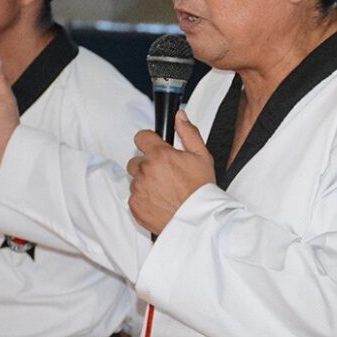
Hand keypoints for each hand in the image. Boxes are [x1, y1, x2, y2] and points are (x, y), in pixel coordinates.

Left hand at [127, 111, 214, 234]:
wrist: (198, 221)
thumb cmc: (201, 191)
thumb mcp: (202, 156)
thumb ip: (188, 132)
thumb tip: (179, 116)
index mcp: (160, 155)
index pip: (141, 137)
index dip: (148, 141)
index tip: (155, 148)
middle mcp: (145, 170)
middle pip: (136, 160)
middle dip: (147, 164)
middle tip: (164, 174)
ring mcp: (138, 188)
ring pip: (135, 179)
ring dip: (145, 182)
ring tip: (164, 190)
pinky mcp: (135, 205)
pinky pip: (134, 197)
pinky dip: (144, 198)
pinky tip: (160, 201)